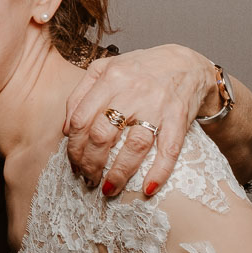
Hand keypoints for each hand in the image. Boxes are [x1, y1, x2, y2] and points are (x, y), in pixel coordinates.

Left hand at [63, 44, 217, 198]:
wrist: (186, 64)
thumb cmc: (141, 69)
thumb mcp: (105, 69)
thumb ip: (80, 94)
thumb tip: (64, 129)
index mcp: (110, 78)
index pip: (81, 118)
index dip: (74, 146)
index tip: (74, 162)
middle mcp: (132, 91)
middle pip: (102, 134)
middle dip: (90, 163)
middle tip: (88, 178)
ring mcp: (157, 105)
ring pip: (133, 145)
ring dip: (118, 173)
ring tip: (109, 189)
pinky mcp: (179, 118)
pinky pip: (169, 150)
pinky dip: (159, 172)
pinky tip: (148, 188)